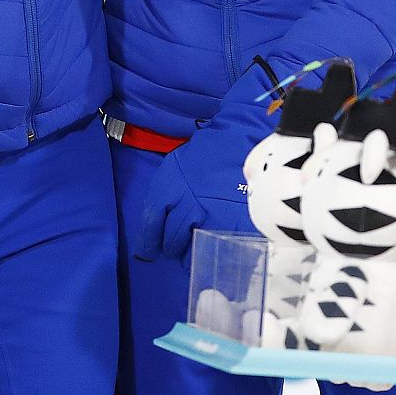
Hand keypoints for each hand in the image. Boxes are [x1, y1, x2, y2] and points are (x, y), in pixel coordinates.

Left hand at [137, 122, 257, 261]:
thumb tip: (158, 221)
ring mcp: (212, 212)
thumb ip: (167, 190)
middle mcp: (188, 199)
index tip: (149, 249)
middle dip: (170, 247)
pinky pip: (218, 246)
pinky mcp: (233, 221)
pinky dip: (213, 251)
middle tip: (172, 249)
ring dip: (189, 253)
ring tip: (191, 251)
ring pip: (193, 245)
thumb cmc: (210, 152)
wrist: (247, 141)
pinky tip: (211, 250)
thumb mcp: (179, 163)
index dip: (148, 239)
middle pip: (171, 236)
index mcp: (172, 182)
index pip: (152, 219)